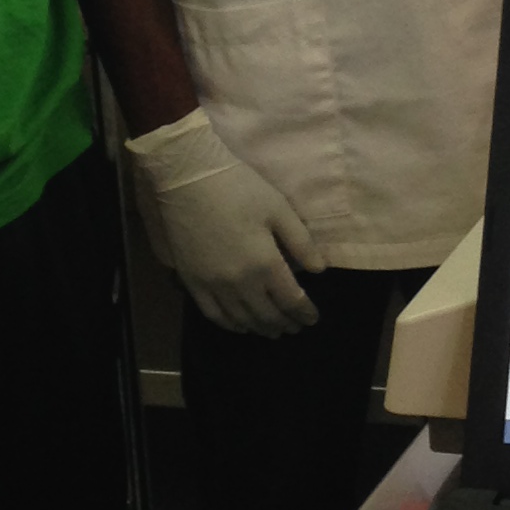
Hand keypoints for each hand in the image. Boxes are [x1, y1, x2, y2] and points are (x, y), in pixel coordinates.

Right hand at [125, 108, 325, 337]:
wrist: (189, 178)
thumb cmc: (239, 188)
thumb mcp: (279, 208)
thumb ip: (301, 242)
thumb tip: (320, 270)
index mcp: (265, 263)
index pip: (291, 300)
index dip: (304, 313)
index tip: (312, 319)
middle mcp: (240, 282)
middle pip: (267, 314)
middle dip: (285, 324)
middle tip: (295, 326)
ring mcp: (213, 285)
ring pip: (241, 319)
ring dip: (260, 328)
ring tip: (272, 331)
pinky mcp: (192, 281)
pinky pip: (213, 314)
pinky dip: (231, 325)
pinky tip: (240, 325)